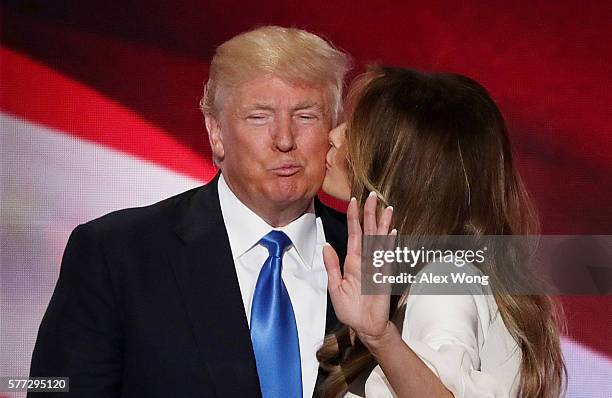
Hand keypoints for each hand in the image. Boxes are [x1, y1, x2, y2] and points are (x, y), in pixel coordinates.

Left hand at [323, 192, 395, 344]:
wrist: (364, 327)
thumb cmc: (350, 309)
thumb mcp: (335, 286)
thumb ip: (332, 266)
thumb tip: (327, 246)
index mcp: (352, 262)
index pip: (354, 234)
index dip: (354, 218)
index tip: (354, 201)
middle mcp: (366, 260)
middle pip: (368, 232)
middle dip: (370, 214)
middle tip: (373, 196)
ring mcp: (376, 266)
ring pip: (379, 240)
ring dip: (382, 224)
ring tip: (387, 207)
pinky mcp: (384, 276)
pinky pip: (386, 256)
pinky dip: (388, 243)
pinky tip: (392, 230)